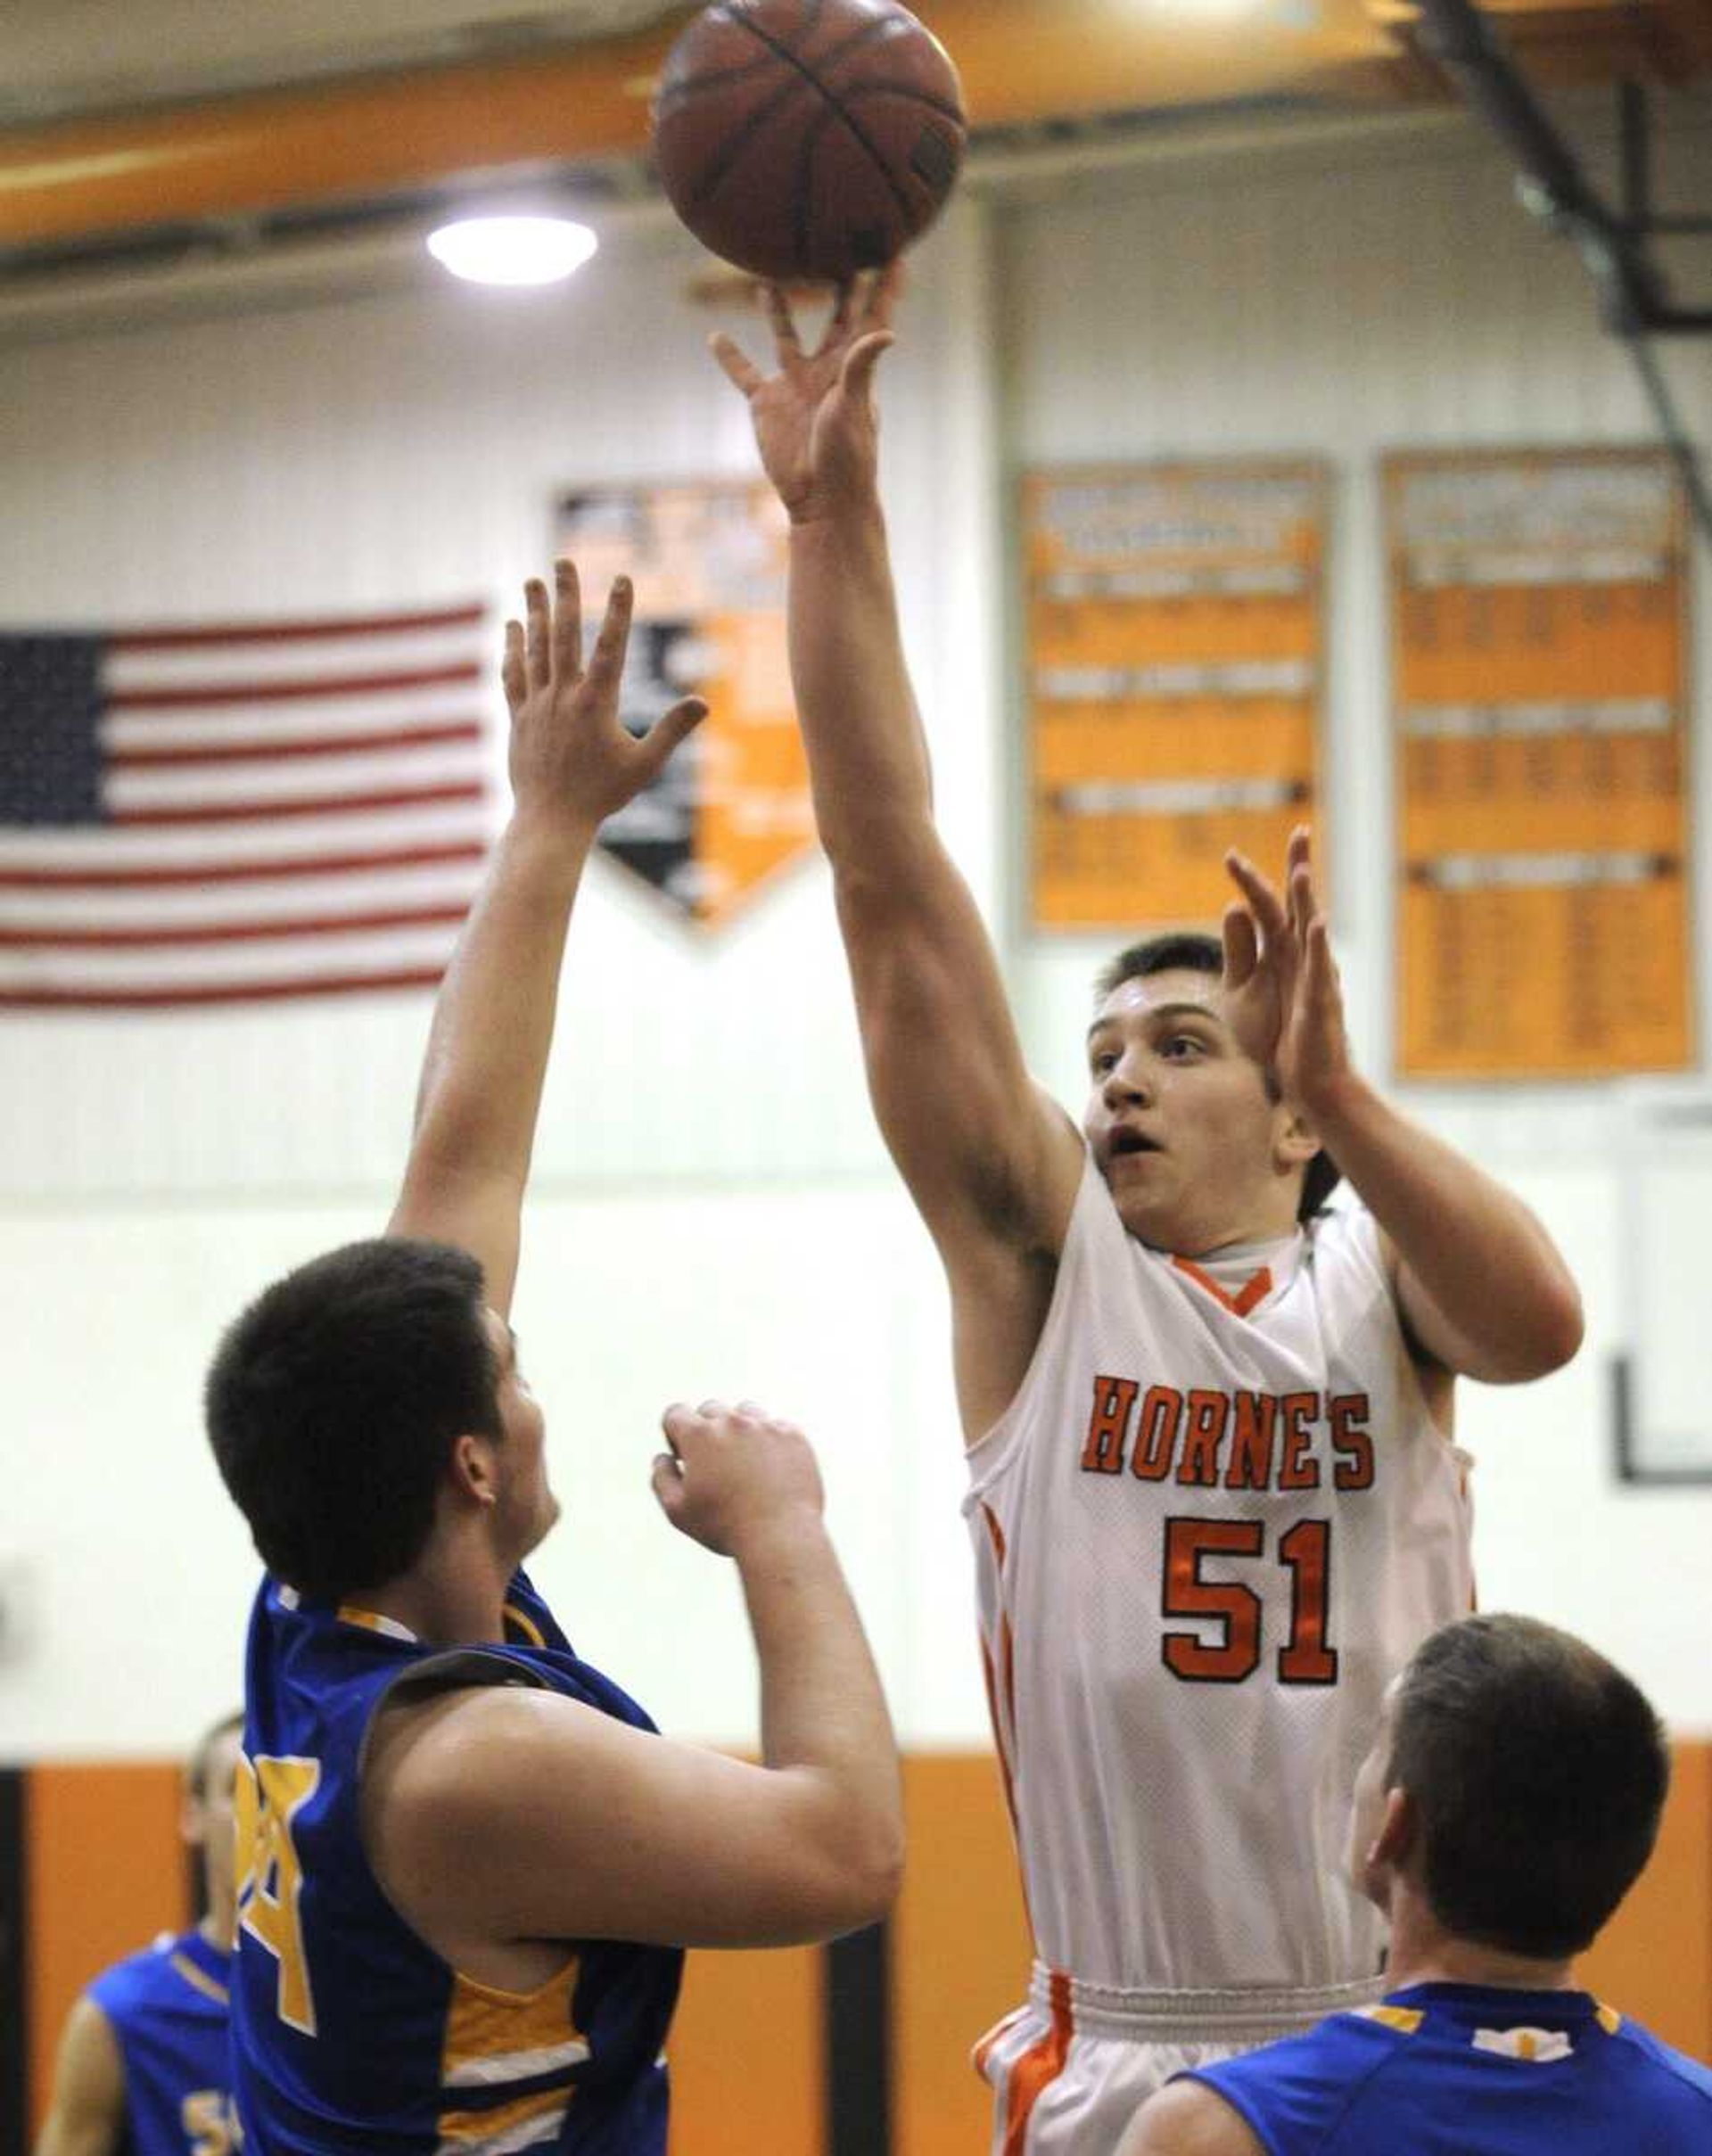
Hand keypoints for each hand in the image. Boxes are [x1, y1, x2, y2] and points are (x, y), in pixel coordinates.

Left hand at [501, 559, 705, 834]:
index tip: (623, 578)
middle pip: (564, 635)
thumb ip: (672, 730)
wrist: (551, 820)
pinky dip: (513, 648)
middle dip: (566, 595)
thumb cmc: (602, 795)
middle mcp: (563, 697)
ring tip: (533, 581)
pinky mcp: (519, 717)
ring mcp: (537, 705)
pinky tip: (513, 626)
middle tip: (563, 561)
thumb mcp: (644, 765)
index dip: (619, 611)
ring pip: (535, 648)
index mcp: (596, 704)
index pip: (610, 647)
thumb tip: (703, 702)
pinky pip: (513, 674)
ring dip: (535, 612)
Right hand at [650, 1399, 824, 1558]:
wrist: (781, 1536)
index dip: (674, 1434)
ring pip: (745, 1413)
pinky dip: (770, 1442)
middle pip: (711, 1409)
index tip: (685, 1458)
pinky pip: (776, 1427)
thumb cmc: (725, 1527)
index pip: (675, 1413)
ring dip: (740, 1430)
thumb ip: (661, 1478)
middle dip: (707, 1431)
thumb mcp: (677, 1510)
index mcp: (699, 1435)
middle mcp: (732, 1421)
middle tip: (715, 1465)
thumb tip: (663, 1457)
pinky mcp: (794, 1435)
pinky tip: (771, 1470)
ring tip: (745, 1464)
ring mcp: (766, 1425)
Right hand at [710, 269, 898, 523]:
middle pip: (833, 316)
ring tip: (770, 278)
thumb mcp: (854, 406)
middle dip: (837, 284)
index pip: (872, 317)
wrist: (820, 498)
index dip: (884, 288)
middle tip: (836, 245)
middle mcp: (826, 368)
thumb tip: (888, 331)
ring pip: (785, 334)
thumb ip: (862, 365)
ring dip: (777, 308)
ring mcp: (795, 383)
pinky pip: (743, 373)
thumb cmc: (847, 456)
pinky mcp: (766, 402)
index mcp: (853, 366)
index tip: (895, 254)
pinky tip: (714, 336)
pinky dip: (728, 356)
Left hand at [1221, 827, 1353, 1113]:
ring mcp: (1315, 980)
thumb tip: (1233, 908)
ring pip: (1310, 933)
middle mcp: (1302, 960)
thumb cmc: (1278, 1039)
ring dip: (1306, 901)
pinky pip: (1319, 973)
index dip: (1254, 882)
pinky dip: (1317, 948)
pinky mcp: (1319, 1006)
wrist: (1307, 1085)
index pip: (1269, 909)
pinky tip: (1314, 924)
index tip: (1231, 855)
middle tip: (1299, 832)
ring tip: (1300, 871)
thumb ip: (1240, 952)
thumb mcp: (1246, 991)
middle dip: (1298, 869)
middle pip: (1298, 907)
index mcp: (1283, 955)